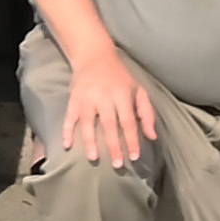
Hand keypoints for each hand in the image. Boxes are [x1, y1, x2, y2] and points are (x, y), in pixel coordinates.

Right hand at [54, 45, 161, 170]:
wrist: (94, 55)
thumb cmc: (119, 76)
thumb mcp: (138, 89)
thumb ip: (146, 112)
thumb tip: (152, 137)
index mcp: (122, 94)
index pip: (129, 121)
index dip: (132, 140)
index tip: (135, 157)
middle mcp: (104, 96)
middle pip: (109, 124)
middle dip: (114, 146)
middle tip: (117, 165)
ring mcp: (87, 97)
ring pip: (88, 122)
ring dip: (90, 141)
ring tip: (94, 158)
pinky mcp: (74, 98)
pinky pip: (69, 116)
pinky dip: (67, 130)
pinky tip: (67, 144)